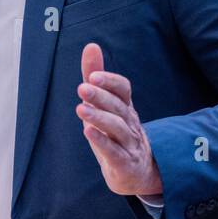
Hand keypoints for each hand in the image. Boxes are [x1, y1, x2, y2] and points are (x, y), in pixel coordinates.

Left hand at [75, 43, 162, 200]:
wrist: (137, 172)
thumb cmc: (116, 134)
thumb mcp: (104, 105)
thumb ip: (96, 77)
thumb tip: (91, 46)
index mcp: (125, 107)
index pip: (123, 90)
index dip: (110, 82)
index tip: (92, 76)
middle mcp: (129, 123)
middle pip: (118, 107)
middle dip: (100, 97)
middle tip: (82, 88)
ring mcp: (129, 144)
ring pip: (117, 128)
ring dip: (98, 117)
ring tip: (81, 109)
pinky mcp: (124, 163)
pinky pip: (114, 152)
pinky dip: (102, 142)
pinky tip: (88, 132)